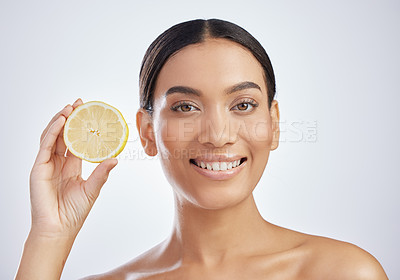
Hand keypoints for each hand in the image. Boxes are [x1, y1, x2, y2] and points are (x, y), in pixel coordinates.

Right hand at [29, 98, 117, 238]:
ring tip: (69, 108)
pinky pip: (45, 145)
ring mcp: (47, 164)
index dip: (80, 126)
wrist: (59, 228)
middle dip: (69, 118)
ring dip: (59, 120)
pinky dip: (52, 132)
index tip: (87, 112)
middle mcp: (58, 162)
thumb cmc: (74, 212)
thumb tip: (116, 159)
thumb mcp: (92, 188)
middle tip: (79, 104)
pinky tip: (61, 121)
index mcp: (70, 166)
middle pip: (62, 134)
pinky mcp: (38, 168)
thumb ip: (102, 173)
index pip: (74, 140)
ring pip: (51, 136)